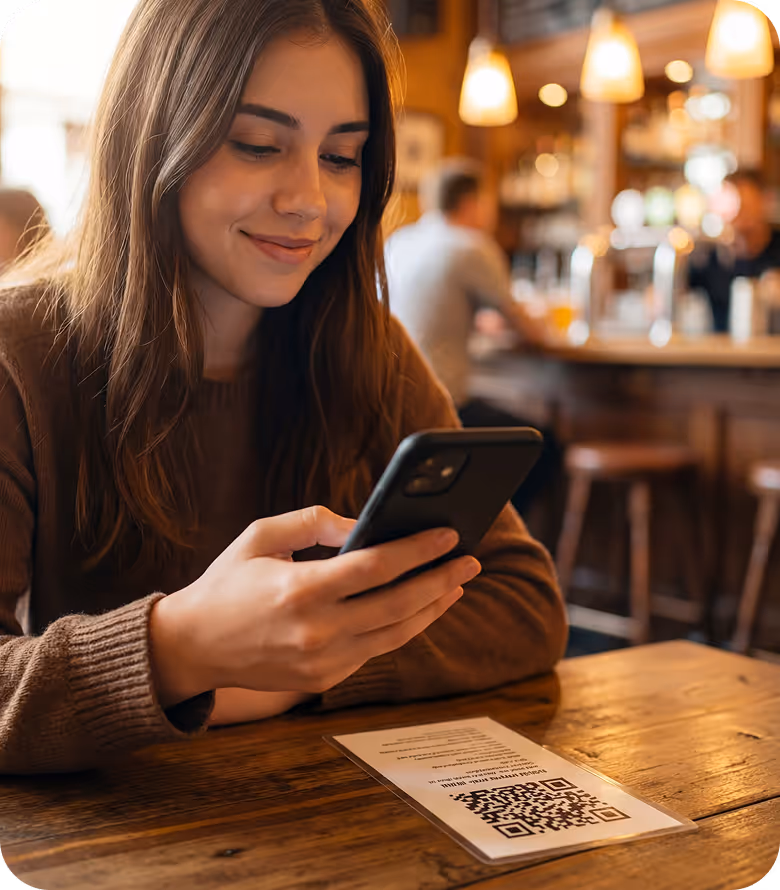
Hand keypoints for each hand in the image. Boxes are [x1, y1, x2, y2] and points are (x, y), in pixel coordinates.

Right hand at [149, 506, 480, 707]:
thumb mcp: (261, 535)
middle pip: (399, 604)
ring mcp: (322, 661)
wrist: (192, 647)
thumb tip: (365, 525)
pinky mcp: (323, 679)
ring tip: (456, 583)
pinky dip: (404, 627)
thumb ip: (315, 523)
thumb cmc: (227, 583)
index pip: (376, 567)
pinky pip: (376, 650)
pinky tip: (420, 607)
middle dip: (441, 579)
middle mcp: (316, 631)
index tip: (448, 533)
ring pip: (396, 634)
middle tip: (470, 559)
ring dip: (432, 607)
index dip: (418, 549)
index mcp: (300, 590)